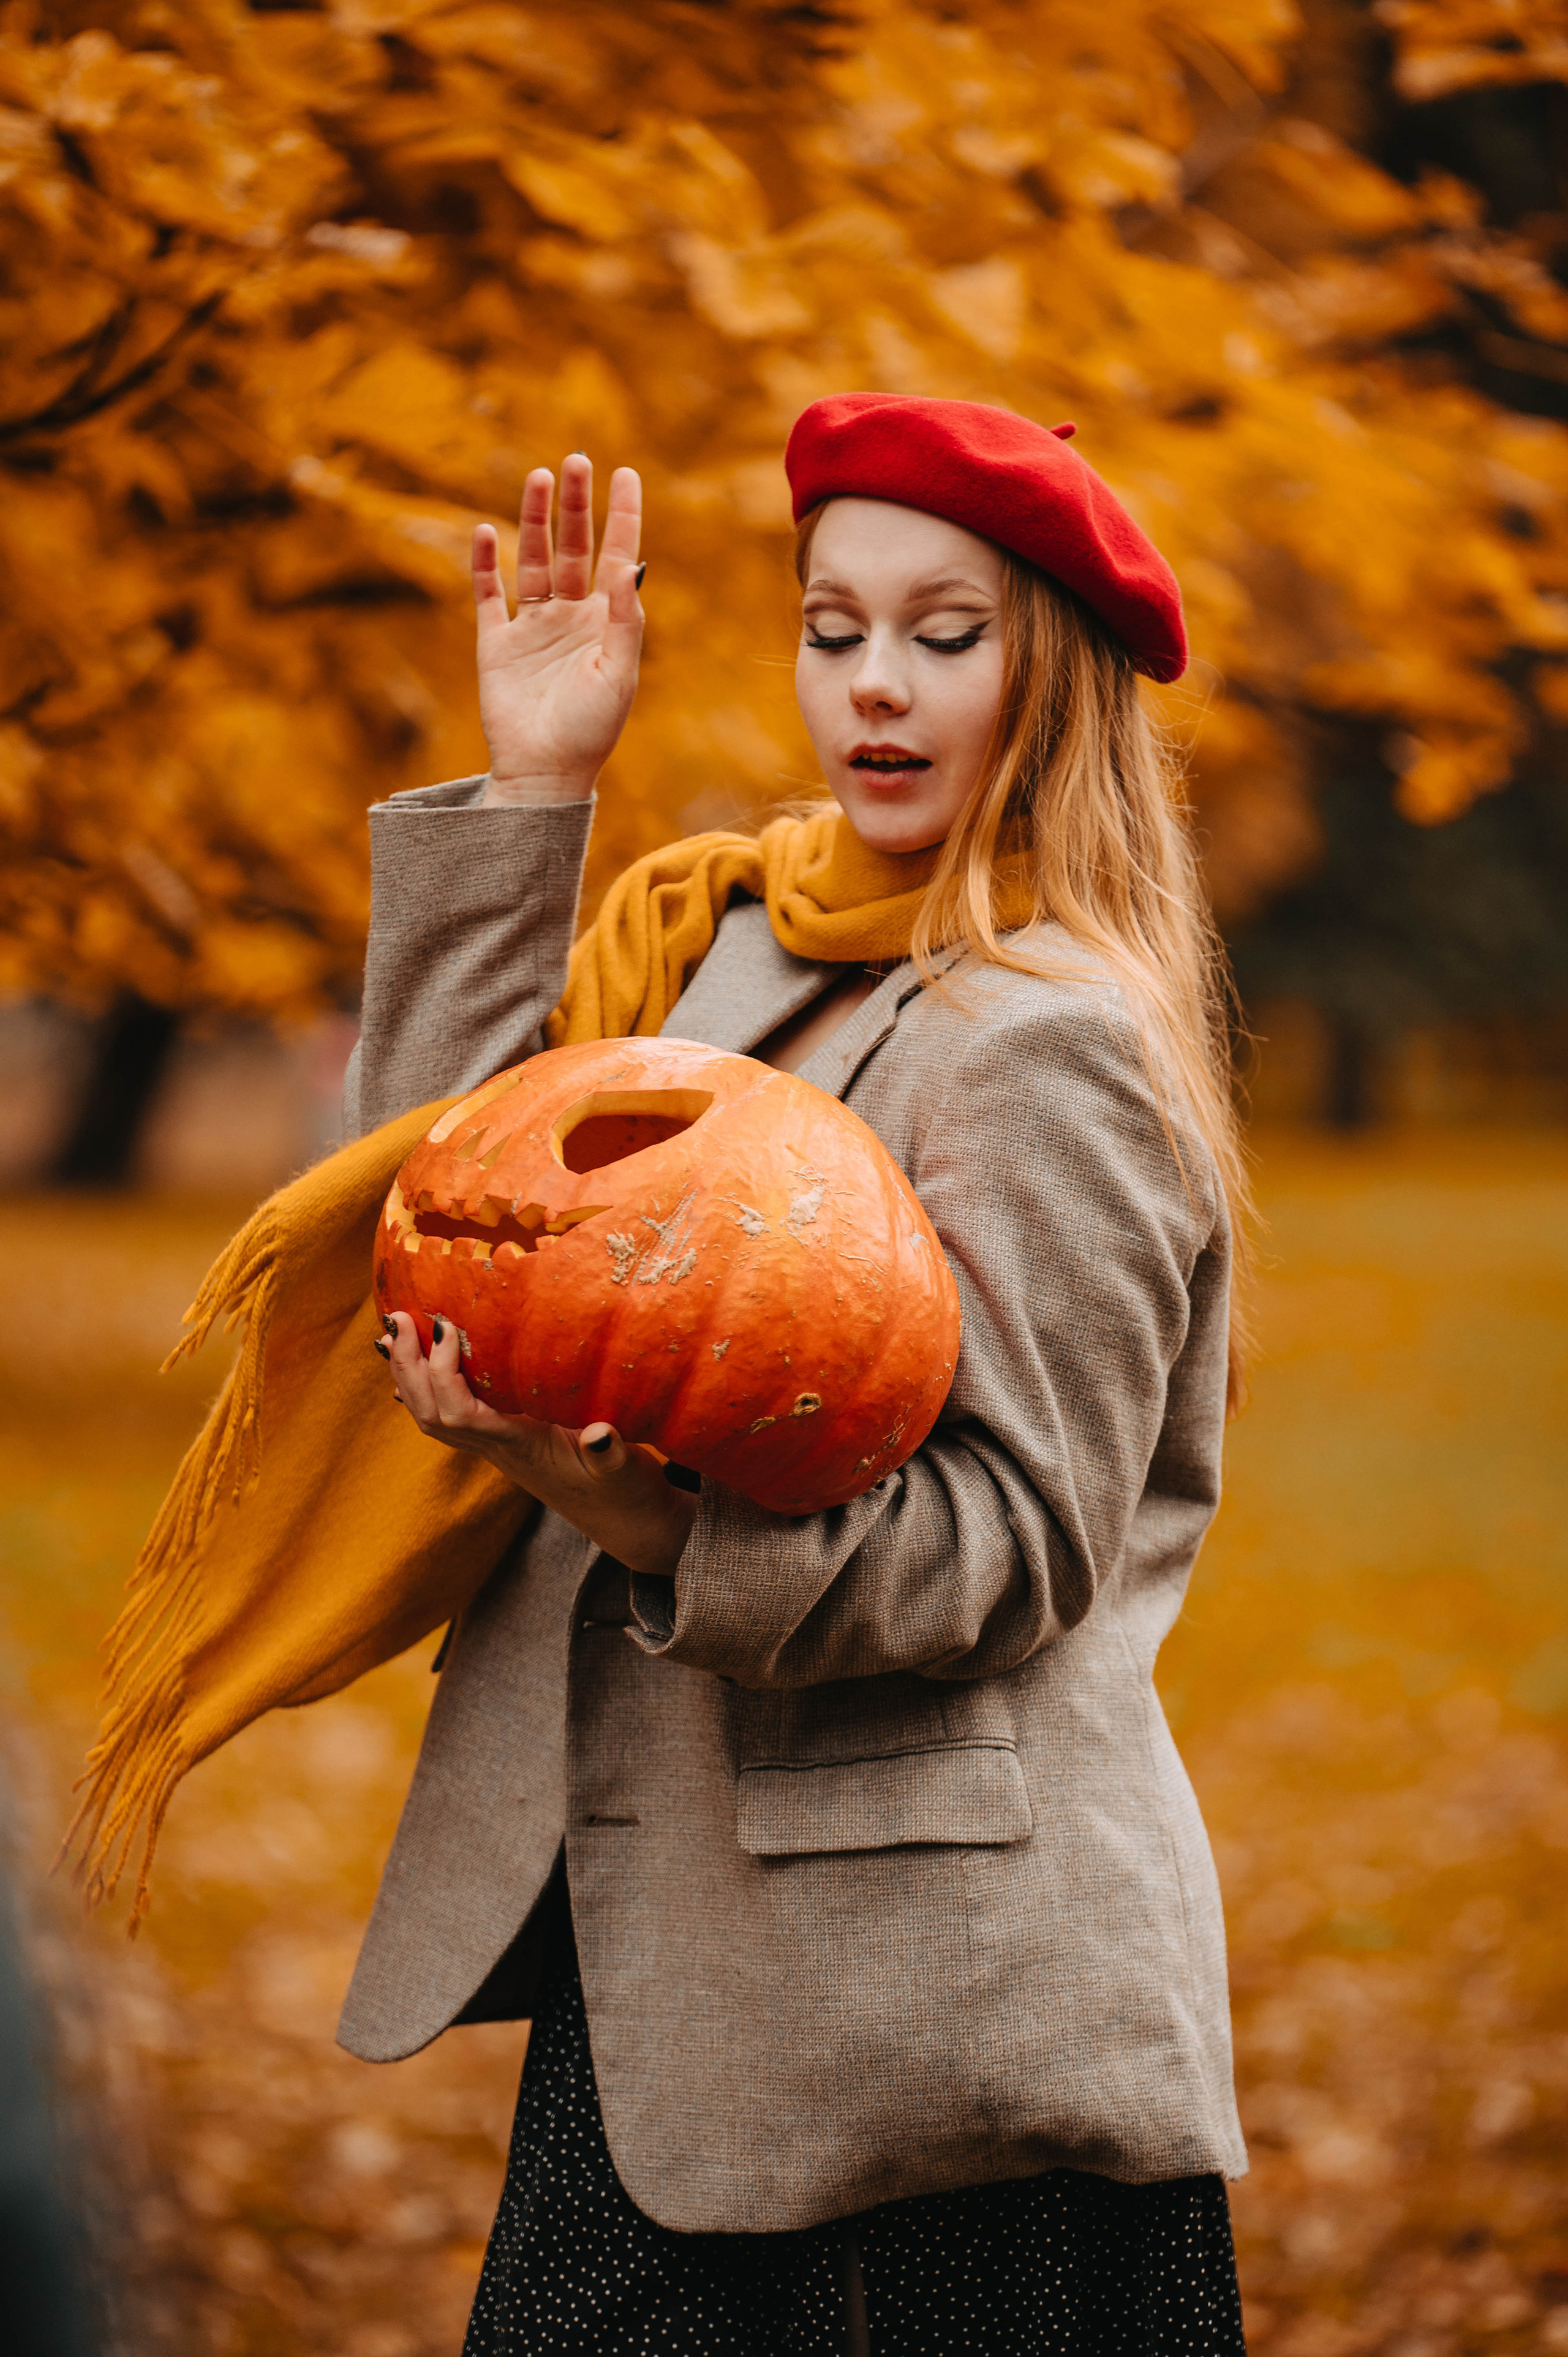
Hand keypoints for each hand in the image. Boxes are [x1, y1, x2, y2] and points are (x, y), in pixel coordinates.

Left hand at [378, 1313, 695, 1579]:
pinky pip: (450, 1416)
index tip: (444, 1328)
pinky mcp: (503, 1441)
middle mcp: (498, 1449)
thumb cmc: (625, 1495)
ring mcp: (496, 1447)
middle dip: (409, 1368)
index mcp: (521, 1448)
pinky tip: (418, 1366)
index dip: (443, 1373)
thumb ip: (610, 1456)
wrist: (625, 1521)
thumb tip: (599, 1435)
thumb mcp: (624, 1474)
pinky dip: (427, 1388)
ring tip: (395, 1334)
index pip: (461, 1414)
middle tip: (398, 1320)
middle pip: (431, 1414)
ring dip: (409, 1376)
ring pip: (432, 1417)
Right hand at [474, 454, 643, 806]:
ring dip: (535, 520)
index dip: (622, 515)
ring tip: (538, 478)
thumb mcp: (618, 674)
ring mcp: (533, 628)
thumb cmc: (590, 731)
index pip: (617, 556)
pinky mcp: (497, 643)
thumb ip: (625, 620)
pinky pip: (489, 594)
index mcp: (607, 623)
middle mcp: (572, 618)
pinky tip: (486, 530)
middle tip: (575, 461)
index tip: (625, 473)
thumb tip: (632, 566)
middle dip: (576, 505)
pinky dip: (486, 563)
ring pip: (534, 560)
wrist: (544, 774)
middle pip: (574, 548)